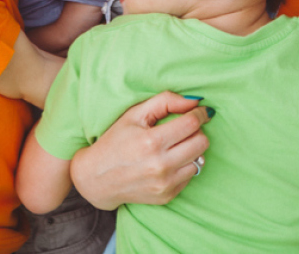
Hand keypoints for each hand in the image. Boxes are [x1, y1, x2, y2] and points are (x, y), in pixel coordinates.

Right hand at [70, 92, 211, 209]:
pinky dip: (184, 165)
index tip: (199, 111)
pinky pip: (190, 176)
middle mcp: (160, 166)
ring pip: (200, 160)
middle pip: (201, 142)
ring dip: (192, 150)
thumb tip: (194, 101)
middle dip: (197, 131)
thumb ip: (165, 101)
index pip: (192, 123)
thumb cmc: (115, 140)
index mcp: (151, 142)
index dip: (200, 114)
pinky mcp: (166, 196)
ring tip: (176, 145)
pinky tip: (169, 161)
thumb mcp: (135, 114)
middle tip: (185, 128)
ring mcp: (164, 184)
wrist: (96, 179)